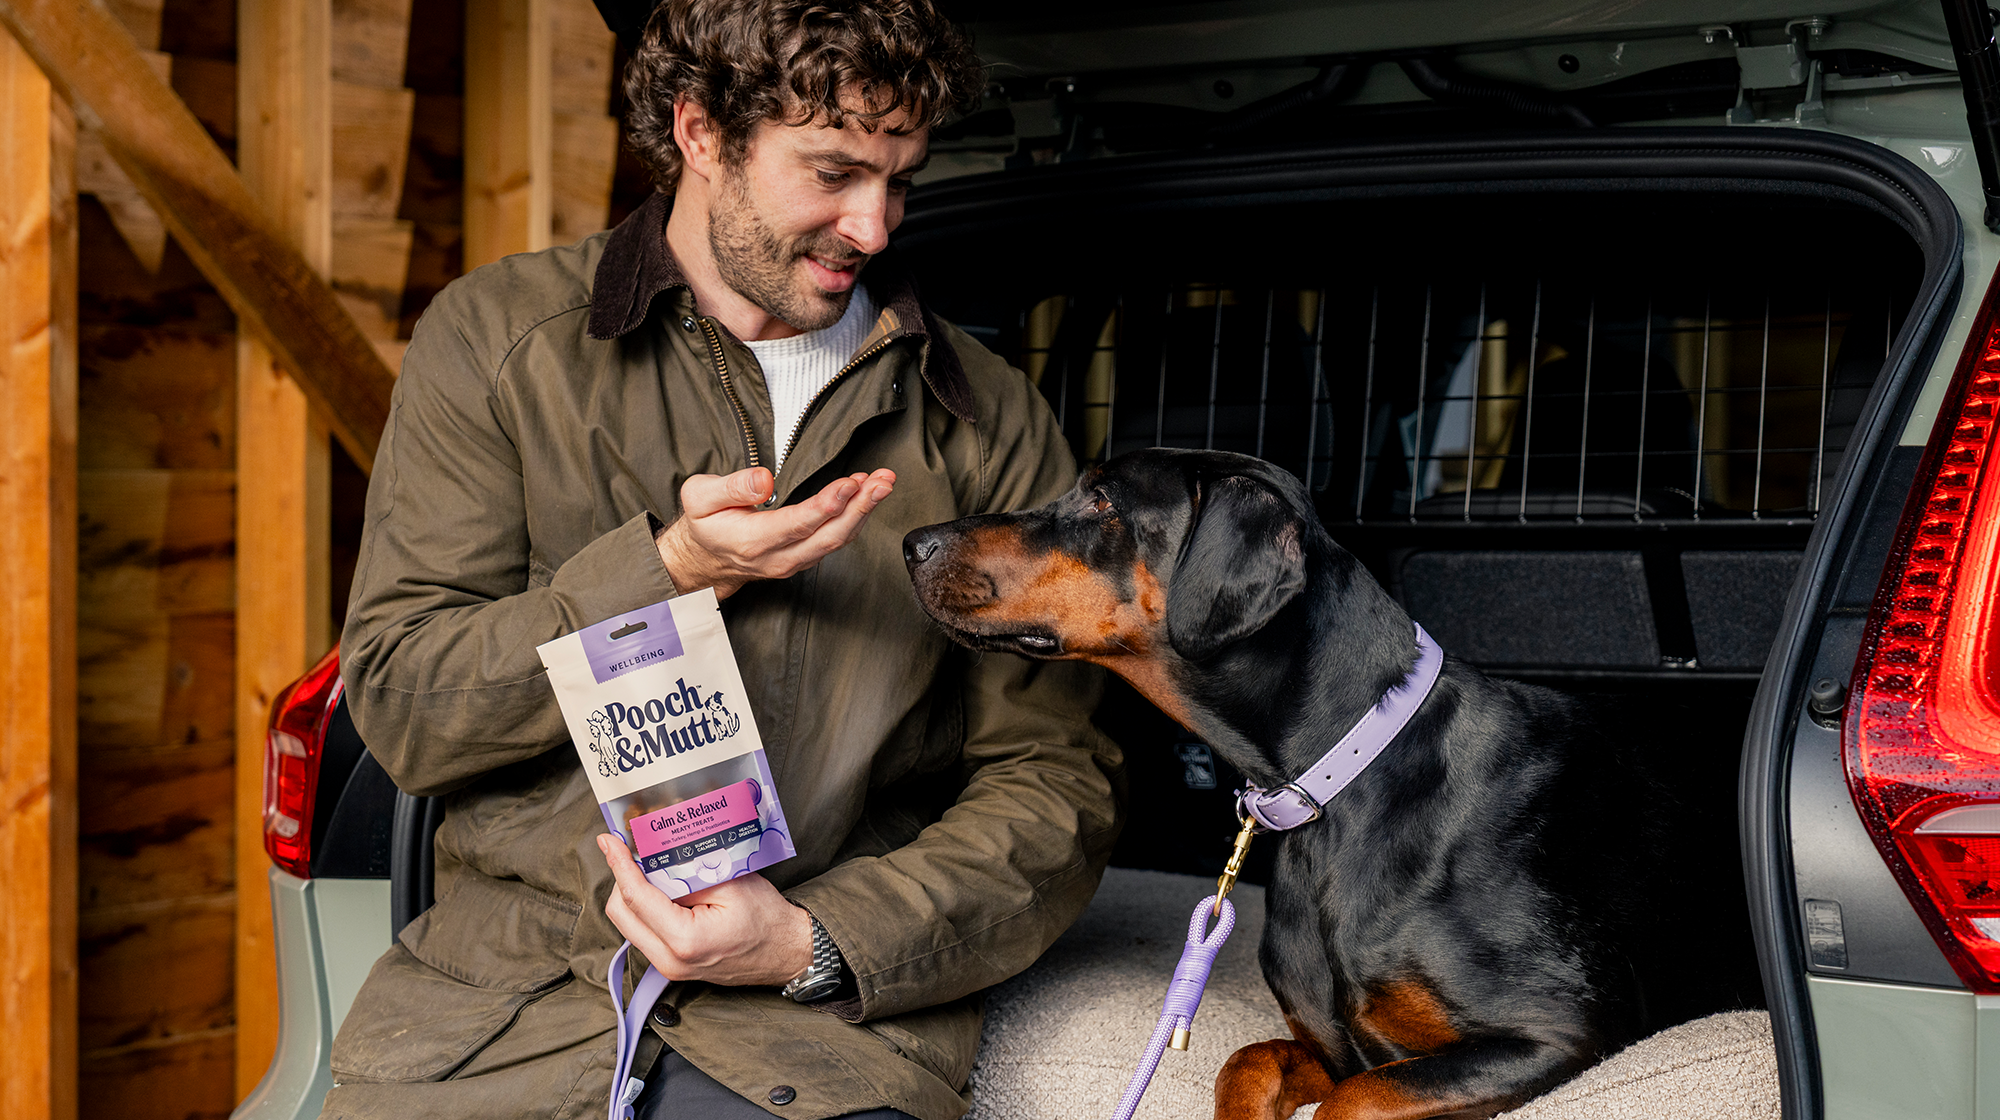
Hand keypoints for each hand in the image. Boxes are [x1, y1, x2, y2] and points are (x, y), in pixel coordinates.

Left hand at [596, 834, 811, 985]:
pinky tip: (660, 887)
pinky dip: (644, 908)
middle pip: (621, 913)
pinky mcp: (672, 965)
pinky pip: (644, 932)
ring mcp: (669, 967)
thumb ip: (687, 873)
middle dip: (620, 877)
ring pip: (629, 924)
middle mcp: (670, 960)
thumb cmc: (766, 919)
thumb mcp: (730, 883)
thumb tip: (653, 857)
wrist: (785, 952)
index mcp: (684, 940)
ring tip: (646, 866)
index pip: (635, 897)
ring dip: (631, 893)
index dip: (619, 864)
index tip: (608, 841)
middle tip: (628, 850)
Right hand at [654, 467, 895, 599]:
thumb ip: (731, 486)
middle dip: (861, 506)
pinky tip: (865, 493)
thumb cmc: (704, 524)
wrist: (703, 559)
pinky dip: (854, 516)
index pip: (798, 524)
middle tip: (883, 481)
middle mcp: (778, 557)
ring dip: (864, 510)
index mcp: (752, 541)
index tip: (850, 483)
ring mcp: (794, 562)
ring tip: (882, 482)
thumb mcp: (699, 496)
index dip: (827, 504)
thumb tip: (764, 479)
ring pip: (837, 540)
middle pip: (829, 535)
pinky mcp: (804, 559)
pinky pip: (835, 540)